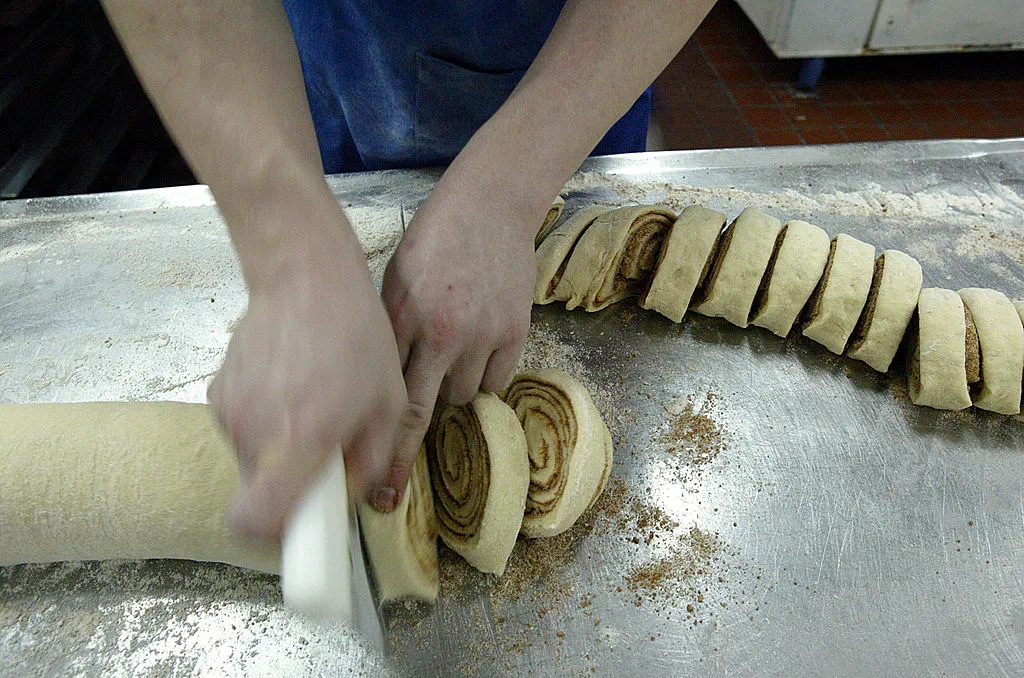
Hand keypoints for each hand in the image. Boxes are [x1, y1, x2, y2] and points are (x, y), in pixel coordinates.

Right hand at [208, 221, 406, 539]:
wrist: (305, 274)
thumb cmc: (355, 334)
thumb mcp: (387, 401)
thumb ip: (373, 460)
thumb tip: (363, 500)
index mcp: (298, 440)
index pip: (255, 522)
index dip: (275, 537)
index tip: (302, 526)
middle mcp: (253, 432)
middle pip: (260, 494)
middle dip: (293, 485)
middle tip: (327, 450)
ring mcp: (228, 411)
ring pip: (252, 461)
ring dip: (281, 451)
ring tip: (313, 405)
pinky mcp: (216, 391)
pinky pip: (242, 429)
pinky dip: (265, 424)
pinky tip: (292, 387)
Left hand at [374, 172, 541, 510]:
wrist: (490, 206)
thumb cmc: (433, 242)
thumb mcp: (394, 283)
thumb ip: (391, 334)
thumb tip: (379, 386)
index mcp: (401, 316)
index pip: (387, 396)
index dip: (380, 447)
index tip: (374, 488)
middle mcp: (440, 332)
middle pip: (422, 412)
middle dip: (403, 457)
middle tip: (390, 493)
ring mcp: (482, 333)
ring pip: (464, 396)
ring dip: (453, 388)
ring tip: (450, 355)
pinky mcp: (515, 331)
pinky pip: (497, 380)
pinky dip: (485, 373)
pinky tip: (477, 347)